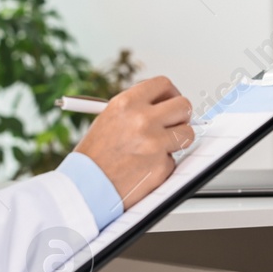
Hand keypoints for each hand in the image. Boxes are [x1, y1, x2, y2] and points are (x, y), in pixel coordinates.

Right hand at [73, 76, 195, 209]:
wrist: (85, 187)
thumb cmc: (94, 156)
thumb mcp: (108, 118)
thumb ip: (136, 109)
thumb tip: (163, 104)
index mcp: (127, 104)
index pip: (163, 84)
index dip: (171, 93)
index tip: (170, 101)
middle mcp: (142, 120)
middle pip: (183, 106)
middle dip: (181, 116)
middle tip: (174, 123)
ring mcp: (154, 144)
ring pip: (187, 134)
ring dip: (177, 140)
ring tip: (158, 147)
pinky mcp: (161, 167)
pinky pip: (174, 160)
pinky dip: (163, 164)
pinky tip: (145, 168)